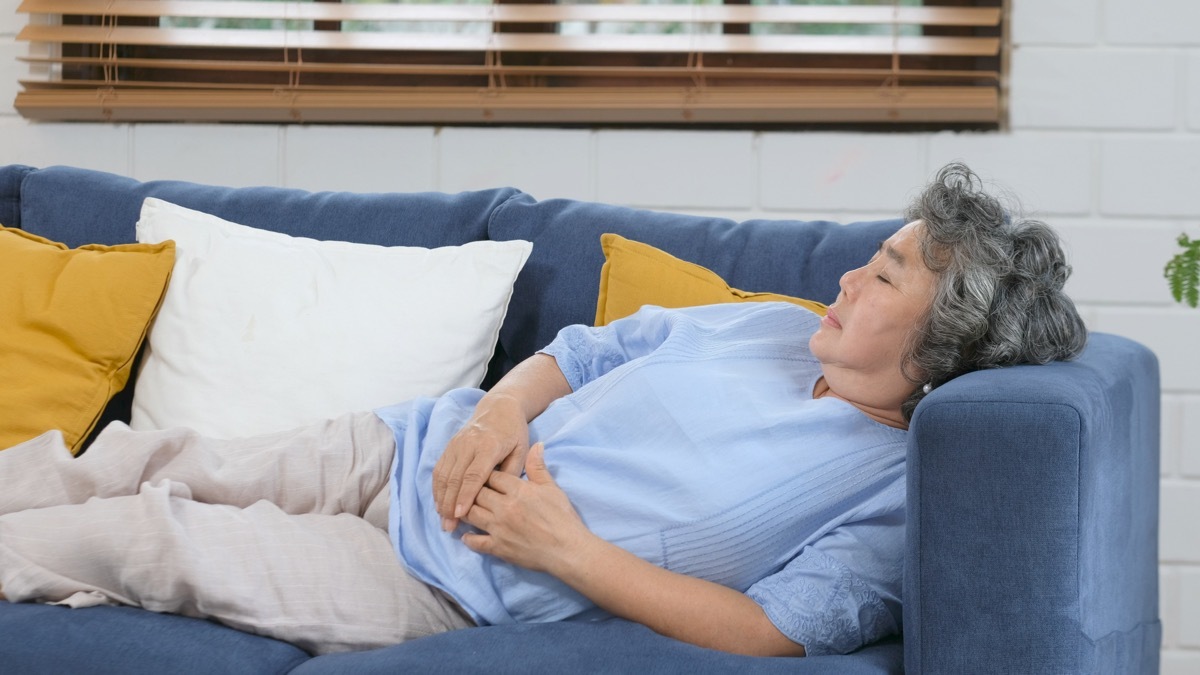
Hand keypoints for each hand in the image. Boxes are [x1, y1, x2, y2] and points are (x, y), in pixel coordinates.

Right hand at [432, 394, 529, 530]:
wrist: (499, 407)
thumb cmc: (514, 431)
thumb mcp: (521, 449)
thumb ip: (512, 472)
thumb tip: (501, 495)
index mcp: (488, 445)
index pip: (474, 474)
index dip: (466, 495)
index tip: (460, 514)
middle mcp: (468, 445)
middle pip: (454, 478)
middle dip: (450, 504)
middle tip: (449, 526)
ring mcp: (456, 445)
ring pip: (443, 475)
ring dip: (441, 499)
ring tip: (443, 520)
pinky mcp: (449, 446)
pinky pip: (439, 470)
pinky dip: (437, 488)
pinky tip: (440, 504)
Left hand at [461, 443, 591, 574]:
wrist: (568, 550)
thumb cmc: (563, 518)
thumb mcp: (552, 488)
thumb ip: (538, 467)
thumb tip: (537, 444)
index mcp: (518, 490)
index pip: (492, 476)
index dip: (487, 474)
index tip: (485, 475)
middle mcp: (504, 507)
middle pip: (478, 492)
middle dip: (474, 490)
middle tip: (472, 490)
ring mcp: (499, 528)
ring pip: (471, 514)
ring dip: (467, 510)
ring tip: (465, 508)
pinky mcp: (498, 548)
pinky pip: (475, 542)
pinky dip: (468, 538)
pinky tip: (467, 535)